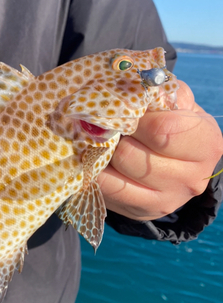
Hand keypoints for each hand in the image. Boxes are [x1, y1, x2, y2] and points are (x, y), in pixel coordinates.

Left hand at [97, 81, 222, 220]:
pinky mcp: (142, 211)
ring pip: (117, 173)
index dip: (136, 118)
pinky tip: (99, 160)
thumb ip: (161, 92)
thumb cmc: (175, 125)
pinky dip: (96, 172)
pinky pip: (107, 190)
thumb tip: (130, 91)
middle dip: (116, 137)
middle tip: (111, 127)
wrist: (178, 165)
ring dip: (103, 154)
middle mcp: (191, 178)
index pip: (161, 130)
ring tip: (106, 142)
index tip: (127, 111)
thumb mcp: (178, 104)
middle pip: (131, 155)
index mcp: (206, 144)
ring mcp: (167, 200)